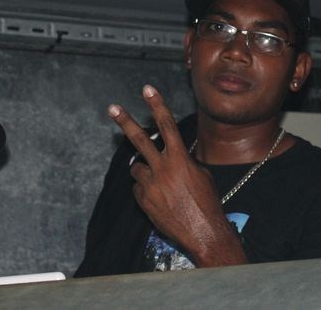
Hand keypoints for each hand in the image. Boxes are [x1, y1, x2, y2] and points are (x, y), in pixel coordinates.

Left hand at [108, 85, 246, 266]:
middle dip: (125, 121)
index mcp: (180, 158)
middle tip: (112, 108)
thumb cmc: (207, 202)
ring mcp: (151, 184)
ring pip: (136, 168)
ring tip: (160, 182)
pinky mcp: (143, 201)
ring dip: (144, 170)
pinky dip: (146, 190)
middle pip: (139, 139)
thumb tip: (174, 156)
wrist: (202, 231)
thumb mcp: (202, 174)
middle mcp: (163, 168)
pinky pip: (139, 189)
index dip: (157, 105)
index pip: (167, 124)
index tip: (148, 89)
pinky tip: (161, 200)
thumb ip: (185, 161)